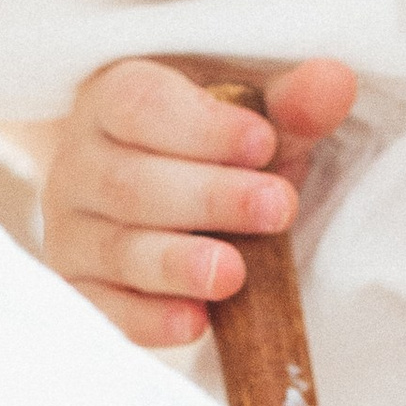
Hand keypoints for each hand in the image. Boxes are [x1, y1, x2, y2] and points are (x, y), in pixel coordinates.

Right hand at [39, 55, 358, 350]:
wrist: (163, 187)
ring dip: (177, 264)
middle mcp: (80, 164)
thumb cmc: (212, 145)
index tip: (264, 143)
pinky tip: (194, 322)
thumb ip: (290, 104)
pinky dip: (147, 319)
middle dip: (208, 199)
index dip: (202, 127)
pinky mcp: (81, 287)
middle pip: (130, 183)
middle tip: (277, 208)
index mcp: (114, 100)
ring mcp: (72, 231)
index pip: (141, 105)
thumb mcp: (253, 116)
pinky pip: (104, 309)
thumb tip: (332, 83)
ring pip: (118, 250)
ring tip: (233, 274)